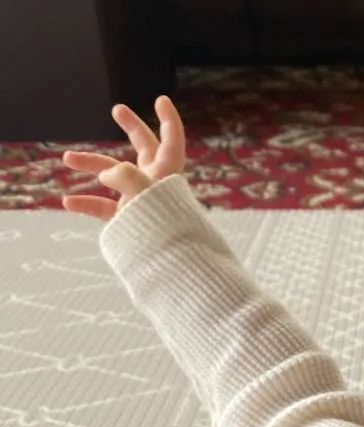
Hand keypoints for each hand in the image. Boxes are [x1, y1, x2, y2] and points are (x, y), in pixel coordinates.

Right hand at [62, 95, 185, 221]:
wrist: (169, 264)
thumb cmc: (163, 226)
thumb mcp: (146, 194)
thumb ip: (125, 176)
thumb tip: (106, 175)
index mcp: (166, 173)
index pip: (171, 141)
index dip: (168, 120)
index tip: (160, 100)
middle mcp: (155, 183)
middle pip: (145, 148)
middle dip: (132, 127)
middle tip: (117, 109)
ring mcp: (141, 200)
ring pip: (114, 175)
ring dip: (91, 164)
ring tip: (67, 159)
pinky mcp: (130, 219)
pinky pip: (105, 207)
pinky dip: (87, 203)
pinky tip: (68, 201)